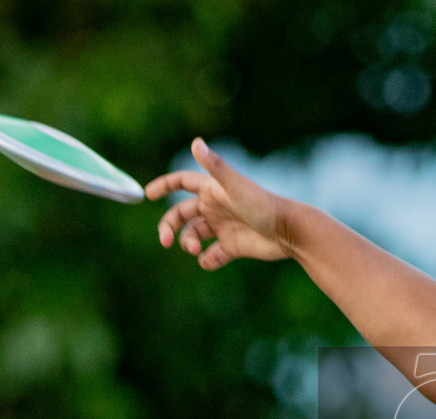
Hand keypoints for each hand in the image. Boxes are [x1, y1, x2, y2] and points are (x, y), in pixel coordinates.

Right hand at [144, 138, 292, 268]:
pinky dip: (207, 260)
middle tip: (165, 242)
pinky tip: (209, 260)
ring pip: (193, 236)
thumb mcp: (234, 186)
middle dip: (169, 227)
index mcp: (213, 190)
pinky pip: (212, 256)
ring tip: (195, 250)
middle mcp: (216, 207)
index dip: (164, 185)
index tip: (146, 194)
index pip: (181, 182)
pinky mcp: (233, 247)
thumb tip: (195, 142)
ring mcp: (224, 227)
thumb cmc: (262, 205)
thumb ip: (215, 166)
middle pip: (181, 215)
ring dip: (187, 244)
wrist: (289, 231)